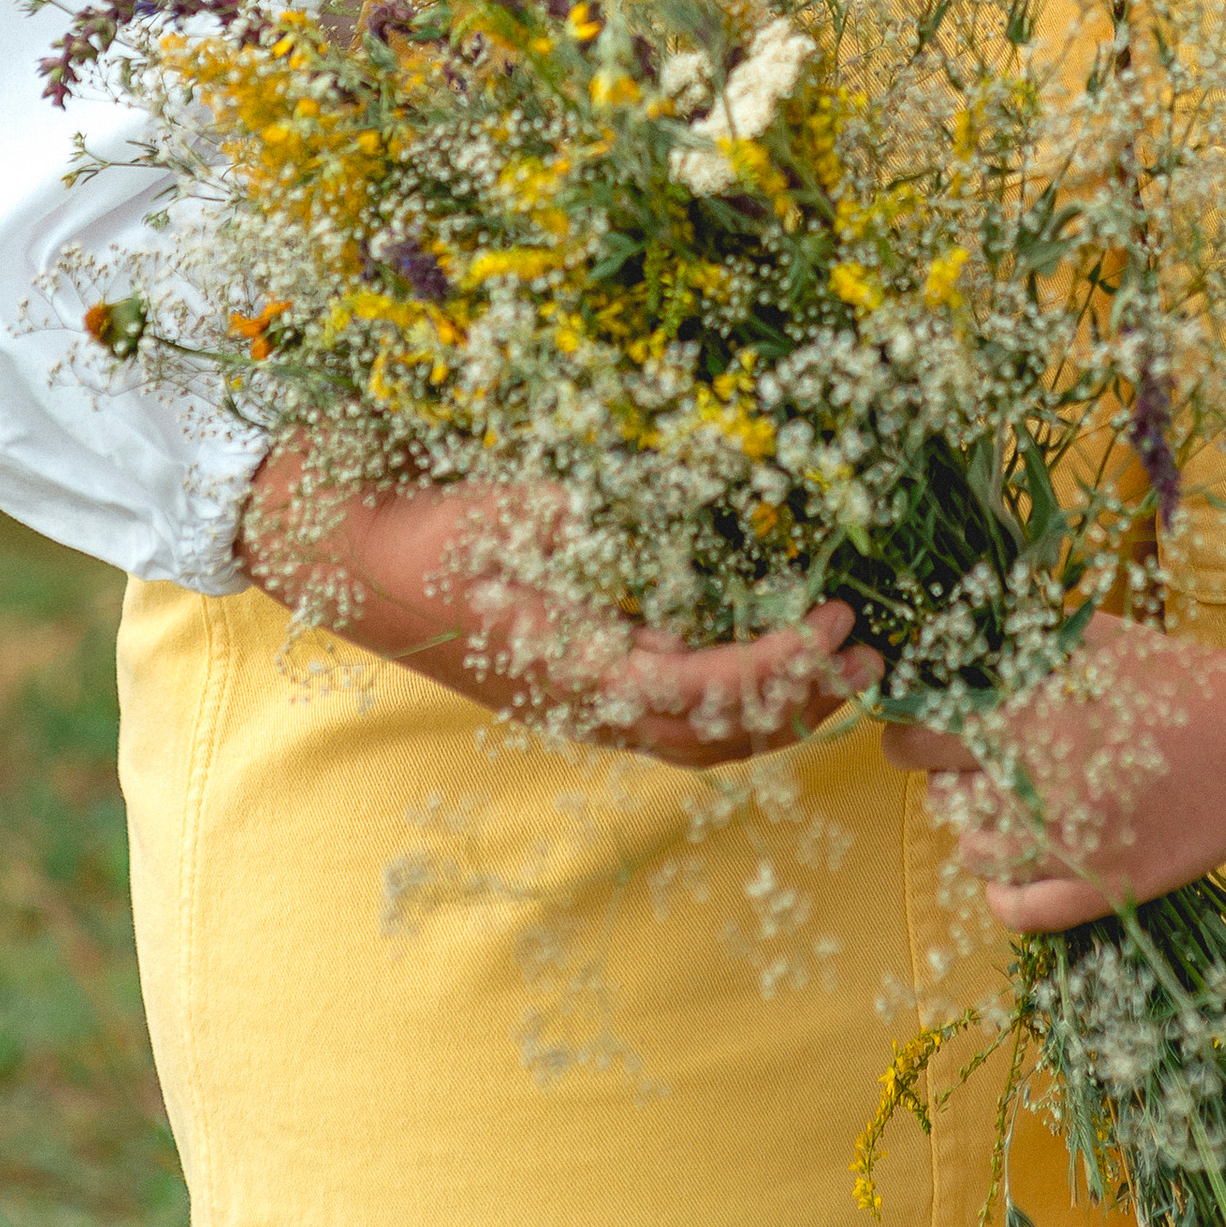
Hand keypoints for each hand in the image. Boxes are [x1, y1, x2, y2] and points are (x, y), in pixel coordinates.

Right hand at [239, 441, 881, 760]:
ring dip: (778, 709)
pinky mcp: (580, 689)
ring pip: (699, 738)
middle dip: (801, 702)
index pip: (696, 693)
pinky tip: (768, 654)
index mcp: (572, 670)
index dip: (770, 668)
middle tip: (870, 655)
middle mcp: (585, 706)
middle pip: (715, 738)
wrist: (355, 565)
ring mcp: (582, 706)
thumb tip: (696, 488)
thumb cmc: (435, 534)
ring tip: (844, 666)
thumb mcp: (518, 508)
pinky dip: (734, 696)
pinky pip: (672, 713)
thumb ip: (602, 515)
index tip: (828, 623)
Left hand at [883, 615, 1225, 927]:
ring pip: (972, 852)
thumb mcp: (1090, 639)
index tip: (925, 719)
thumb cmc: (1174, 675)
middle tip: (979, 755)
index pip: (915, 739)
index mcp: (1023, 721)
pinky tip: (1015, 864)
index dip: (910, 727)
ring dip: (978, 824)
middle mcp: (1033, 791)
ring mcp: (1066, 849)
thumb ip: (1018, 642)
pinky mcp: (1101, 890)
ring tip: (1010, 797)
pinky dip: (1003, 890)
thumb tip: (954, 642)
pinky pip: (1017, 910)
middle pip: (940, 797)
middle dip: (948, 773)